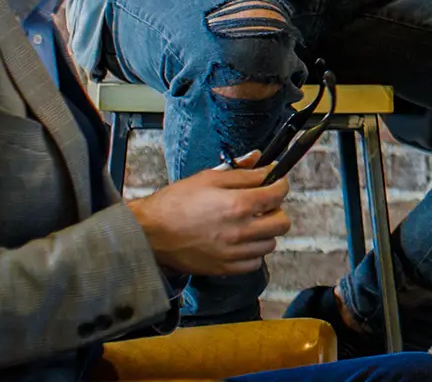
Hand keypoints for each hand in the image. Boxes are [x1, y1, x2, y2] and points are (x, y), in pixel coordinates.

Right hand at [127, 154, 290, 275]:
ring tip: (248, 224)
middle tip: (262, 205)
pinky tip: (239, 242)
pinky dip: (252, 252)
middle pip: (282, 223)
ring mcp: (234, 253)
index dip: (280, 184)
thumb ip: (240, 172)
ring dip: (264, 232)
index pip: (278, 194)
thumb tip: (262, 161)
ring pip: (270, 244)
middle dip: (276, 210)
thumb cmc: (175, 203)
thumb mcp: (208, 178)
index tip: (276, 183)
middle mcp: (241, 231)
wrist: (149, 234)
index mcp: (238, 204)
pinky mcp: (225, 269)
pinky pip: (254, 262)